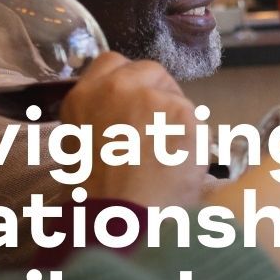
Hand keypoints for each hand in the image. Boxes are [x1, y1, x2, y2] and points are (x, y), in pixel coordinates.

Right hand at [60, 52, 203, 206]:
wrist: (119, 217)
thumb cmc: (100, 194)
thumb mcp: (83, 145)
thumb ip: (102, 116)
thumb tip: (126, 112)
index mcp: (84, 96)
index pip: (112, 62)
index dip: (129, 80)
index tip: (136, 100)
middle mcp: (115, 88)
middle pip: (150, 71)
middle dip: (159, 94)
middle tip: (159, 129)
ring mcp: (150, 97)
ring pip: (177, 97)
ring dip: (177, 121)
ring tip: (166, 156)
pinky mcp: (181, 112)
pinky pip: (196, 121)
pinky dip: (194, 140)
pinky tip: (179, 163)